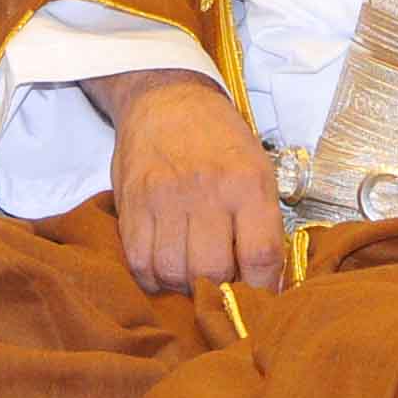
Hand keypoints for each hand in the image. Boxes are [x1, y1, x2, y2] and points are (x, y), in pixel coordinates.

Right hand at [99, 68, 284, 295]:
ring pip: (173, 271)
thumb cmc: (219, 140)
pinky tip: (163, 267)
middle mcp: (207, 191)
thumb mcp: (257, 169)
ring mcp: (165, 197)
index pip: (261, 255)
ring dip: (183, 284)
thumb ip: (261, 223)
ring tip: (190, 273)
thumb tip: (264, 281)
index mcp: (248, 184)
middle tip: (220, 282)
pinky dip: (152, 276)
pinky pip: (139, 260)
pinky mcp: (132, 203)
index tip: (259, 297)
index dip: (262, 289)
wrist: (167, 99)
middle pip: (213, 270)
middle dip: (219, 288)